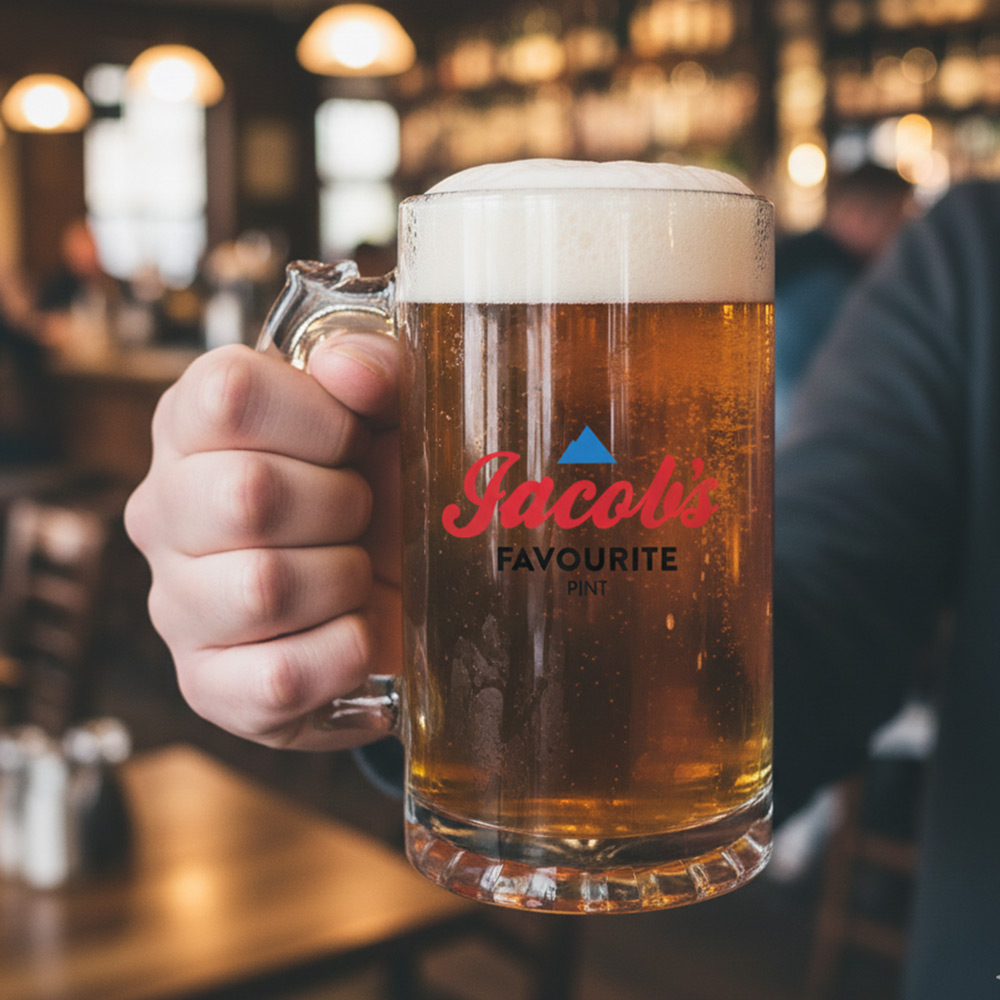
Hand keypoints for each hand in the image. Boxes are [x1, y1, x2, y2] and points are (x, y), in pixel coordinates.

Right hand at [125, 337, 401, 750]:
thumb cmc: (379, 489)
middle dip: (343, 504)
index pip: (227, 393)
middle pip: (246, 494)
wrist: (391, 591)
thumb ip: (378, 367)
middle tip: (361, 514)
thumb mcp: (390, 414)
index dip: (319, 417)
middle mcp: (164, 511)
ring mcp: (175, 603)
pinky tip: (353, 632)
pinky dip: (344, 653)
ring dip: (343, 580)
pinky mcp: (205, 684)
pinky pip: (279, 676)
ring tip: (353, 573)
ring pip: (262, 589)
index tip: (354, 440)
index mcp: (194, 425)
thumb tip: (348, 368)